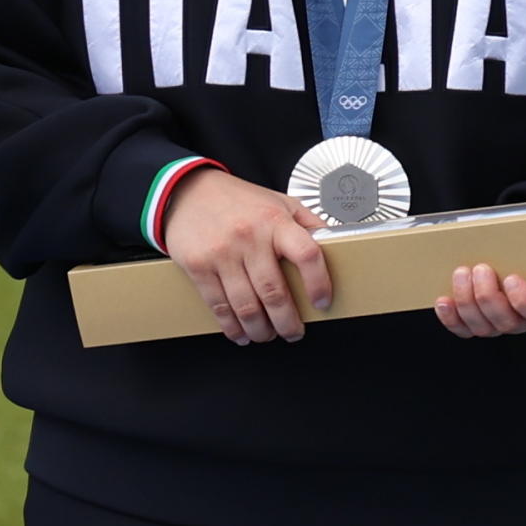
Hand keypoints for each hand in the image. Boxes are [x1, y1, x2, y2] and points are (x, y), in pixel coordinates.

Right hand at [162, 165, 334, 343]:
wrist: (187, 190)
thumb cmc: (238, 200)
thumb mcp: (281, 202)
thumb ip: (309, 224)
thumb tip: (338, 245)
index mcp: (276, 222)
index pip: (307, 255)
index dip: (319, 284)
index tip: (323, 303)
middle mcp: (249, 238)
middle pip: (274, 292)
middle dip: (287, 322)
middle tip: (293, 333)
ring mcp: (221, 253)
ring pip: (246, 305)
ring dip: (260, 329)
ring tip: (267, 335)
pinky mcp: (197, 265)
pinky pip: (217, 304)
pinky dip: (230, 326)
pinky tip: (240, 333)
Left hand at [434, 261, 525, 337]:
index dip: (525, 302)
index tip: (512, 278)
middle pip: (508, 323)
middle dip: (488, 296)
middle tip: (481, 269)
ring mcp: (502, 324)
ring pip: (484, 328)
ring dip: (467, 301)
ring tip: (462, 273)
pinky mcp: (480, 323)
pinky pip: (464, 330)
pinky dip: (451, 317)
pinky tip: (444, 300)